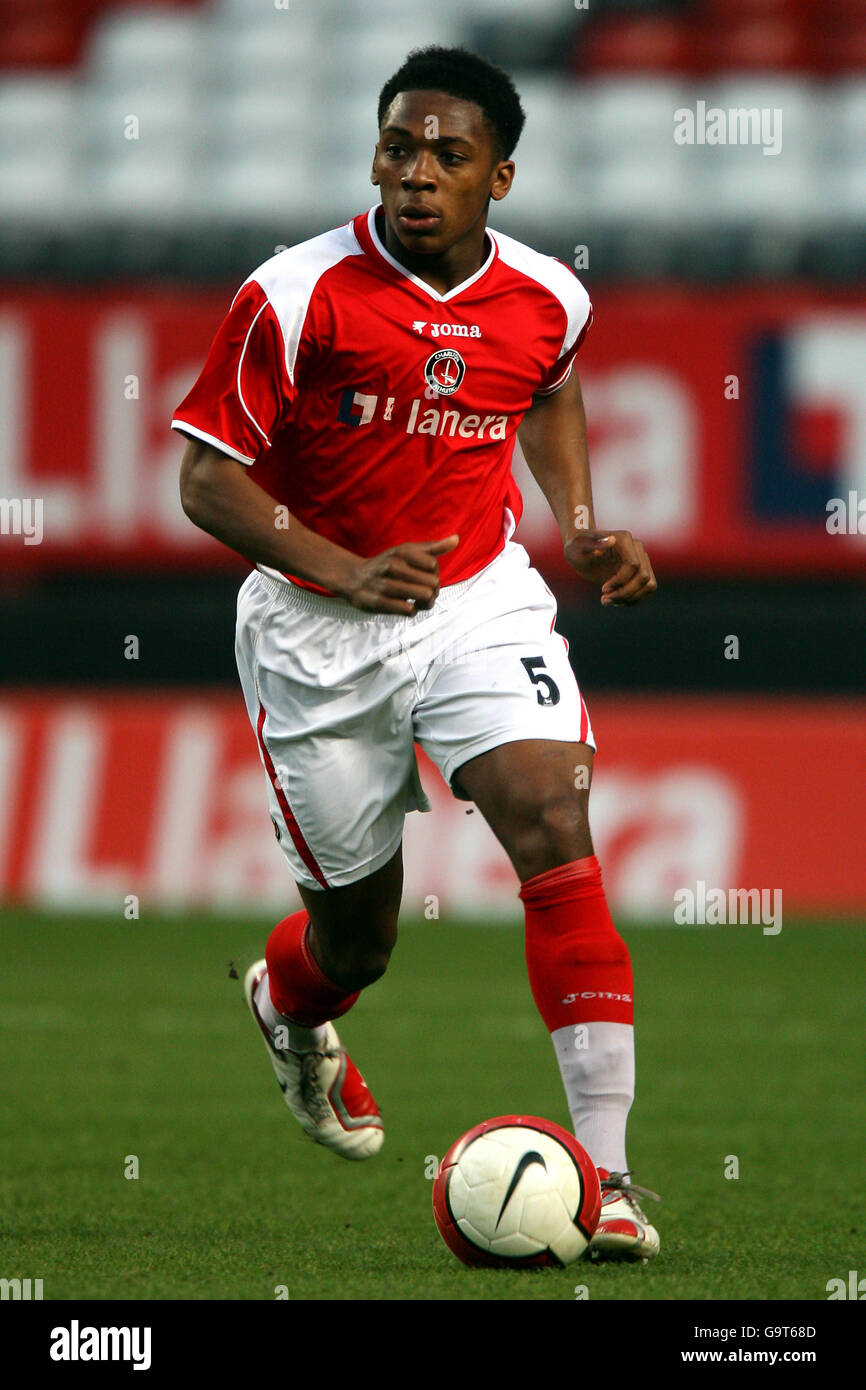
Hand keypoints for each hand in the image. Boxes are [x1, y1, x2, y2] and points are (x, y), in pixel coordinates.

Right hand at [343, 534, 458, 614]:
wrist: (353, 578)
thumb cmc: (387, 564)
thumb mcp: (407, 551)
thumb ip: (432, 547)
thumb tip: (457, 539)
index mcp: (401, 552)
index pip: (433, 565)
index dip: (434, 573)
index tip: (425, 576)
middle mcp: (393, 566)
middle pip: (432, 583)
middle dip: (432, 590)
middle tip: (423, 591)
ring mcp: (385, 585)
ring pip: (424, 596)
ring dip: (425, 602)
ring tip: (418, 601)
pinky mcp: (379, 602)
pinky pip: (409, 610)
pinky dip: (412, 611)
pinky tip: (406, 606)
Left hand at [564, 529, 656, 605]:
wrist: (580, 551)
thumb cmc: (577, 547)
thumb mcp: (578, 546)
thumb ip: (593, 543)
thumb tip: (612, 540)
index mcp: (624, 539)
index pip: (633, 565)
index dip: (620, 580)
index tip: (603, 589)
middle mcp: (637, 548)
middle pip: (643, 577)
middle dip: (625, 593)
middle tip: (604, 599)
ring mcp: (641, 559)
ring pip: (649, 585)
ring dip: (631, 598)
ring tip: (609, 601)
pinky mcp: (640, 571)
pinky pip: (647, 589)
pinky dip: (633, 599)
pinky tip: (615, 601)